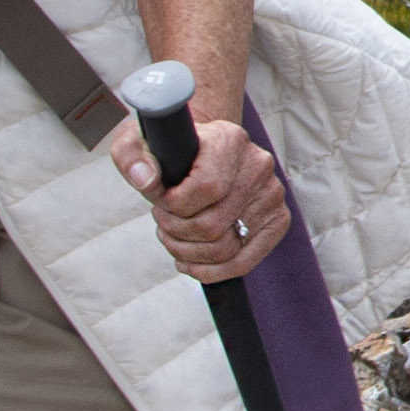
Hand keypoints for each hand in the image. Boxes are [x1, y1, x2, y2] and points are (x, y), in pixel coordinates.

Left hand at [109, 108, 291, 283]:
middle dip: (176, 232)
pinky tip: (189, 261)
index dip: (174, 207)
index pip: (206, 188)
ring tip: (173, 238)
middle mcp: (258, 165)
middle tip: (163, 222)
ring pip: (225, 249)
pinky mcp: (277, 219)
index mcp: (229, 140)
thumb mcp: (137, 143)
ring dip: (189, 253)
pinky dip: (211, 270)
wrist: (201, 150)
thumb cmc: (169, 150)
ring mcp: (272, 194)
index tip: (159, 203)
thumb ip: (132, 157)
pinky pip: (244, 261)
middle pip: (213, 226)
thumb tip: (145, 181)